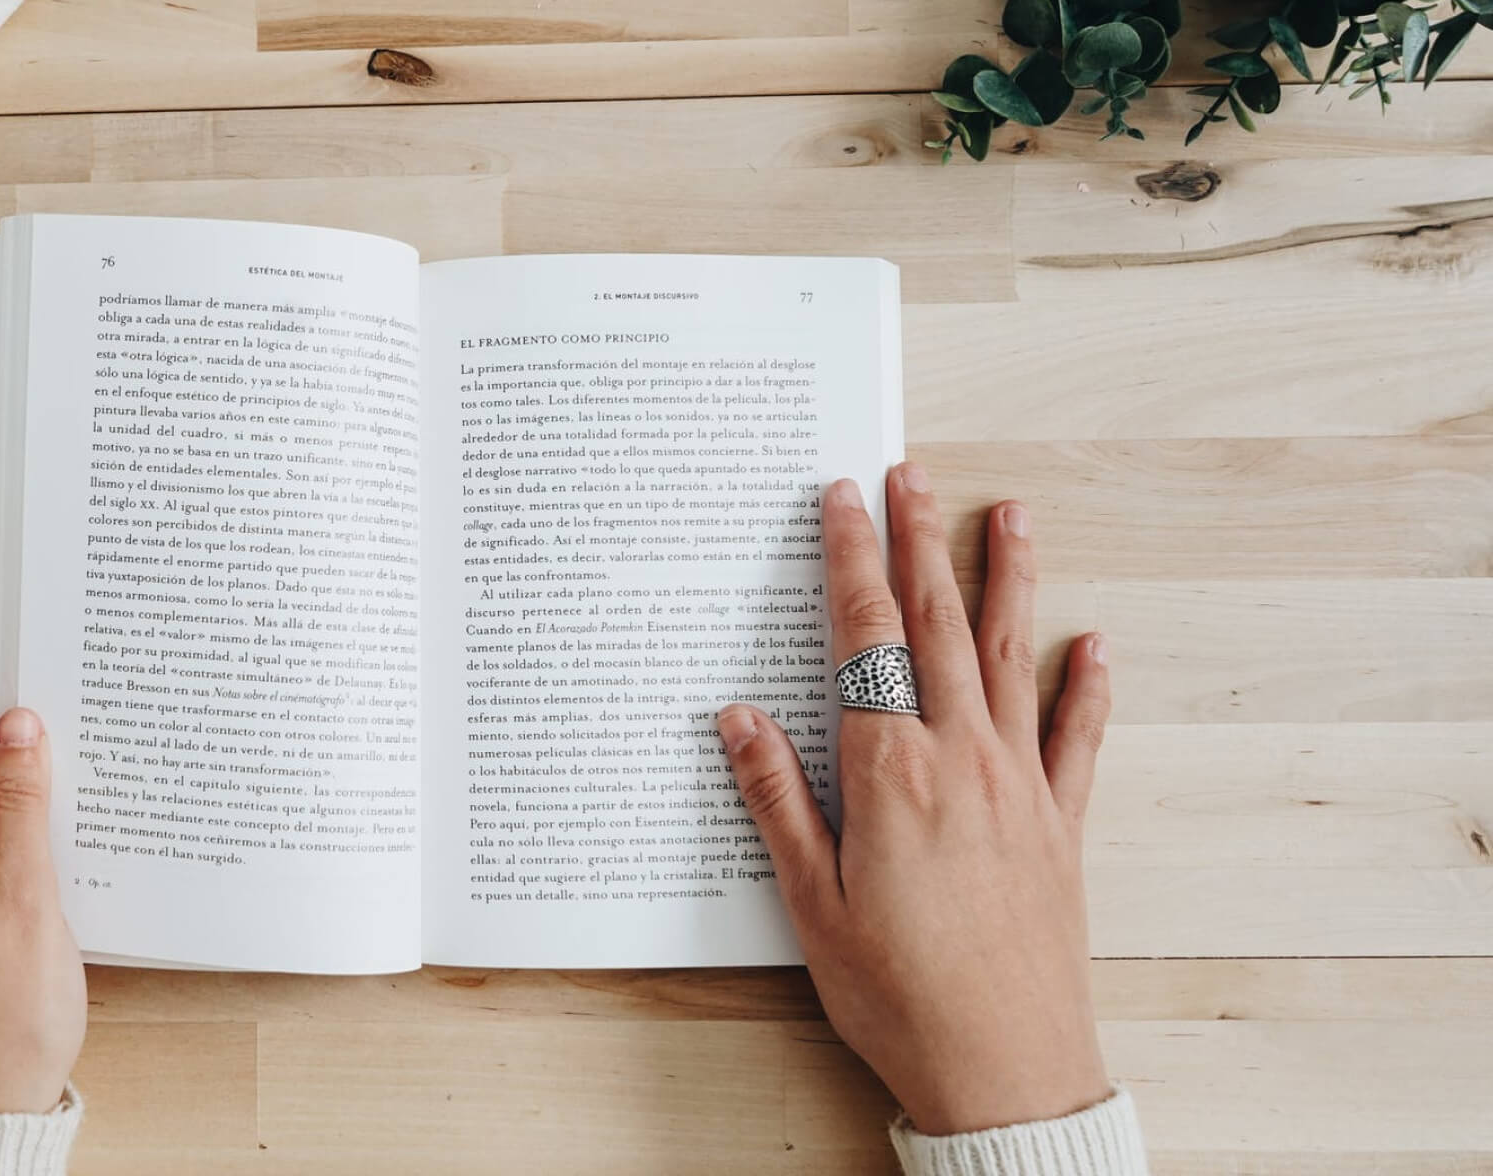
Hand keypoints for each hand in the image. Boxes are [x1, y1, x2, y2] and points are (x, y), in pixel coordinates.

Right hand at [718, 464, 1112, 1135]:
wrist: (1005, 1067)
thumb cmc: (897, 994)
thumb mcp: (810, 903)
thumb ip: (778, 800)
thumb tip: (739, 717)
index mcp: (890, 773)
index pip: (865, 640)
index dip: (850, 562)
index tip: (842, 499)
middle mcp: (962, 761)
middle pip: (938, 626)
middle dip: (920, 541)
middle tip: (913, 473)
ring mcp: (1021, 787)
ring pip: (1012, 658)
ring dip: (1008, 579)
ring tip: (1010, 516)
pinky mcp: (1062, 826)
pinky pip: (1078, 738)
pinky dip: (1088, 685)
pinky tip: (1094, 644)